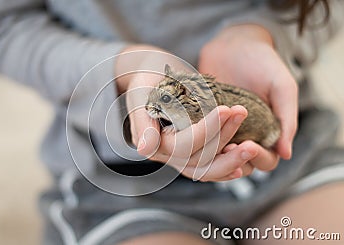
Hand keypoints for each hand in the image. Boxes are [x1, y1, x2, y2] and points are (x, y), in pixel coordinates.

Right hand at [116, 45, 258, 180]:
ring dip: (233, 157)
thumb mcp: (138, 95)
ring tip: (253, 144)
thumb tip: (145, 149)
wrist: (153, 81)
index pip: (184, 144)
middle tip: (243, 115)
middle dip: (224, 138)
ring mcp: (181, 159)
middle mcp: (168, 157)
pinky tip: (247, 159)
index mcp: (154, 145)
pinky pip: (212, 168)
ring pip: (208, 168)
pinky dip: (229, 166)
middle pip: (199, 160)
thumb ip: (141, 122)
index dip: (207, 129)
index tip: (226, 109)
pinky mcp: (193, 156)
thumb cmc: (146, 84)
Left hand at [198, 24, 297, 171]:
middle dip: (234, 159)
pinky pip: (200, 139)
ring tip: (210, 143)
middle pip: (240, 164)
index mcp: (268, 133)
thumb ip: (286, 118)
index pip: (267, 160)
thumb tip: (286, 154)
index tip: (249, 146)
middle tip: (227, 145)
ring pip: (217, 156)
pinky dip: (198, 140)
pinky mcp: (202, 122)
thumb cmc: (263, 63)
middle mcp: (244, 136)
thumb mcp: (281, 87)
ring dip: (214, 154)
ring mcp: (221, 131)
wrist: (234, 44)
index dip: (259, 158)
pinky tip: (194, 134)